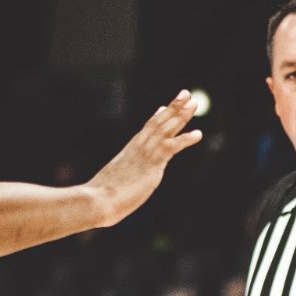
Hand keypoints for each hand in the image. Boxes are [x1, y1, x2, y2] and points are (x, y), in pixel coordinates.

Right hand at [87, 91, 202, 224]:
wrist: (97, 200)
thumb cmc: (100, 200)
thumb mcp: (112, 186)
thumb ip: (117, 184)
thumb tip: (112, 192)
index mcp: (129, 153)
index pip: (145, 131)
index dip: (156, 118)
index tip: (163, 107)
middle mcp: (137, 148)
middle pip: (158, 123)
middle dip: (173, 108)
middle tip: (186, 94)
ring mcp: (145, 154)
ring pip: (166, 128)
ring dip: (181, 115)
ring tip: (194, 102)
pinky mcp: (152, 164)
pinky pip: (172, 147)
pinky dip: (185, 139)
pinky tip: (198, 134)